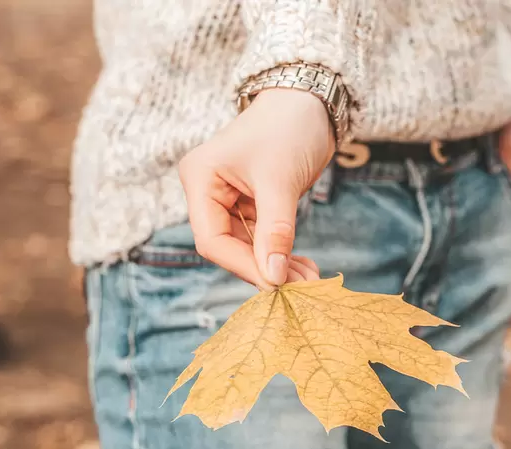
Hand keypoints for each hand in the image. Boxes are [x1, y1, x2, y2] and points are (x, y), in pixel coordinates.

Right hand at [179, 89, 334, 288]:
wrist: (309, 100)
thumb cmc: (288, 127)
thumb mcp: (279, 181)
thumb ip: (275, 231)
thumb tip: (274, 278)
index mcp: (200, 179)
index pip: (211, 239)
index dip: (243, 265)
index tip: (275, 284)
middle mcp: (207, 192)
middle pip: (228, 248)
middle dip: (264, 269)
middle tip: (299, 287)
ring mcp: (227, 200)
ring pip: (247, 249)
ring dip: (277, 267)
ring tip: (308, 279)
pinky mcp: (249, 205)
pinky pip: (261, 240)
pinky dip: (282, 255)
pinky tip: (304, 268)